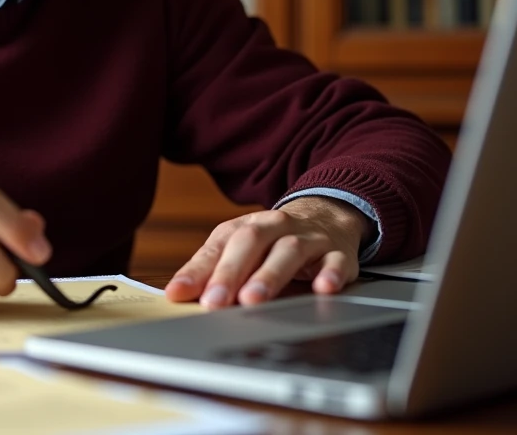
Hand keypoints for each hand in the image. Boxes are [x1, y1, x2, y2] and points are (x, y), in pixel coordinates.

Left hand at [165, 197, 373, 308]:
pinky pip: (335, 261)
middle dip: (230, 273)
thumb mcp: (241, 249)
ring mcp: (307, 238)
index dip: (197, 271)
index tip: (179, 293)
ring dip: (270, 275)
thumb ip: (211, 269)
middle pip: (250, 243)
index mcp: (245, 228)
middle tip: (214, 302)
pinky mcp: (337, 253)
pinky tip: (323, 289)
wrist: (326, 214)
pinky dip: (330, 274)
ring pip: (288, 251)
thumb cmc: (273, 241)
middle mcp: (274, 228)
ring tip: (253, 300)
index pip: (217, 247)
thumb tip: (178, 293)